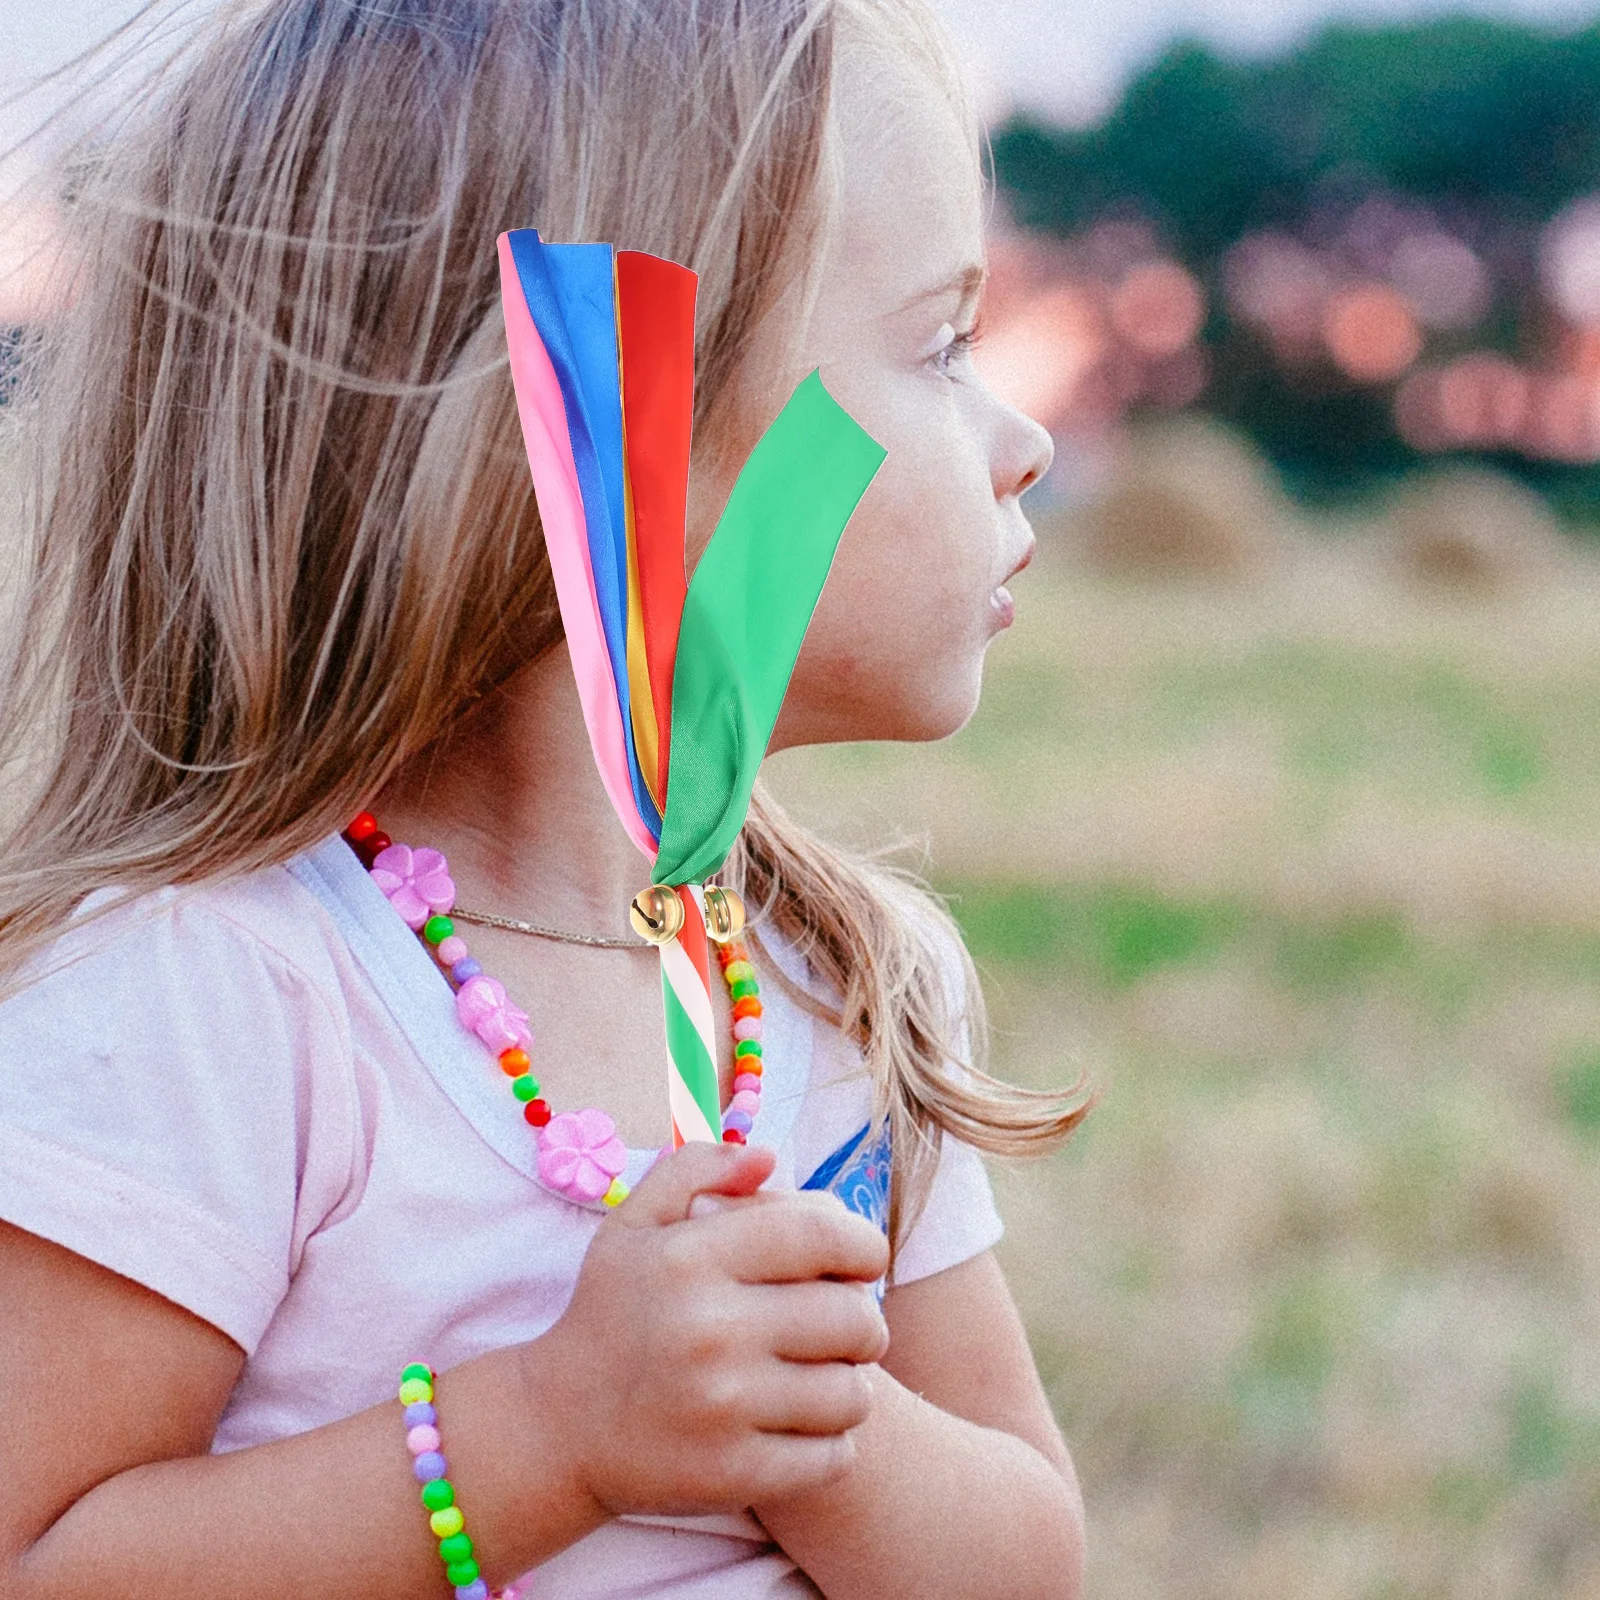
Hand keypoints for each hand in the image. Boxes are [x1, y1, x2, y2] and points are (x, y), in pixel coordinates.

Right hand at [535, 1141, 889, 1517]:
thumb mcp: (634, 1223)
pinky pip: (834, 1455)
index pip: (823, 1235)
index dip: (864, 1244)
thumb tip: (767, 1157)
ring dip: (847, 1384)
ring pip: (853, 1393)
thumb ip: (697, 1168)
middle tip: (841, 1326)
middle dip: (863, 1320)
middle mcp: (709, 1329)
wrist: (555, 1427)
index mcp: (692, 1256)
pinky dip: (831, 1442)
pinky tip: (798, 1425)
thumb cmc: (611, 1312)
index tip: (864, 1260)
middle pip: (854, 1318)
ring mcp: (722, 1408)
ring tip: (817, 1376)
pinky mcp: (732, 1473)